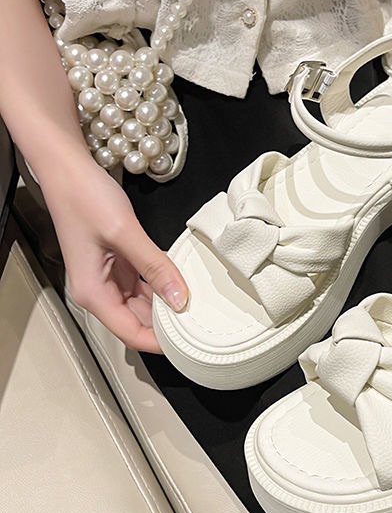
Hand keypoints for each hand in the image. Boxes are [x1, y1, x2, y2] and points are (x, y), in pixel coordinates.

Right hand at [40, 151, 188, 351]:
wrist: (67, 169)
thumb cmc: (84, 198)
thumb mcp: (125, 233)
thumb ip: (155, 267)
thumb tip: (180, 299)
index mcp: (93, 293)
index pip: (132, 334)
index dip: (161, 343)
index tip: (190, 342)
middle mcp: (99, 291)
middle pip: (138, 323)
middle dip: (169, 326)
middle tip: (203, 323)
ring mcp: (108, 279)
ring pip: (143, 306)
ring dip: (168, 306)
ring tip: (198, 306)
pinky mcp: (118, 265)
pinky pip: (144, 286)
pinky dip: (162, 287)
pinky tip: (182, 284)